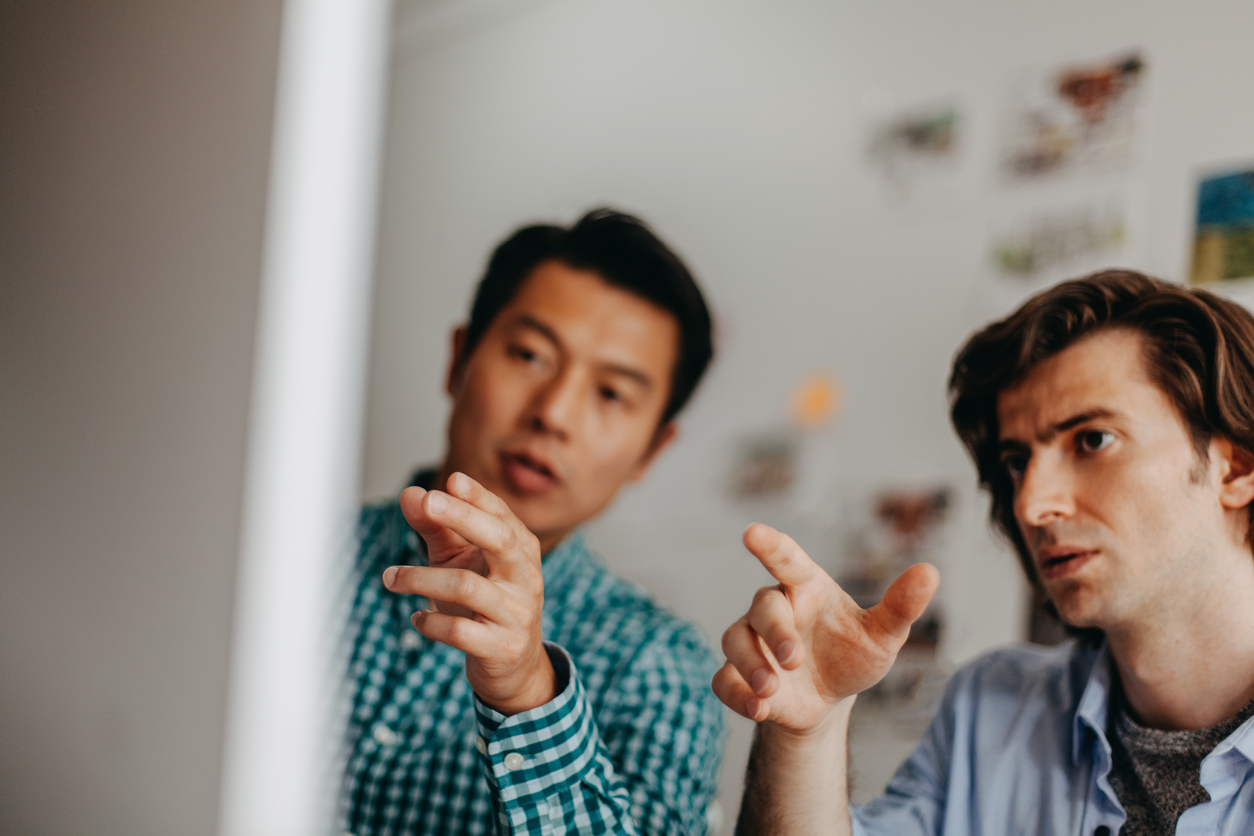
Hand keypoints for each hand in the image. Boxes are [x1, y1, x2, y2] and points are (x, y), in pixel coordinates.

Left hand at [382, 472, 554, 714]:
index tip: (451, 480)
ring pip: (467, 586)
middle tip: (427, 503)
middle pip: (499, 539)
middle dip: (463, 517)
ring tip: (390, 578)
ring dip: (421, 579)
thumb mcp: (460, 561)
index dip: (478, 497)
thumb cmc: (483, 602)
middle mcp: (526, 578)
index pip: (502, 516)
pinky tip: (416, 618)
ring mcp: (517, 614)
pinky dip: (429, 622)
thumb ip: (438, 528)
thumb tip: (409, 494)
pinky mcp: (502, 647)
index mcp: (521, 551)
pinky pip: (459, 631)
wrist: (514, 665)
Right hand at [713, 523, 938, 734]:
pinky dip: (737, 695)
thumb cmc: (853, 654)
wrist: (828, 700)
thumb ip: (901, 606)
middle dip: (774, 633)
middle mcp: (774, 608)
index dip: (769, 544)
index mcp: (805, 588)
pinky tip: (760, 710)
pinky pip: (723, 679)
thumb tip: (930, 572)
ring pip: (734, 640)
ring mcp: (751, 641)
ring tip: (771, 690)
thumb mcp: (883, 636)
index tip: (752, 532)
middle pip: (761, 608)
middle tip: (793, 660)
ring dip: (750, 665)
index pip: (786, 559)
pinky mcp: (738, 674)